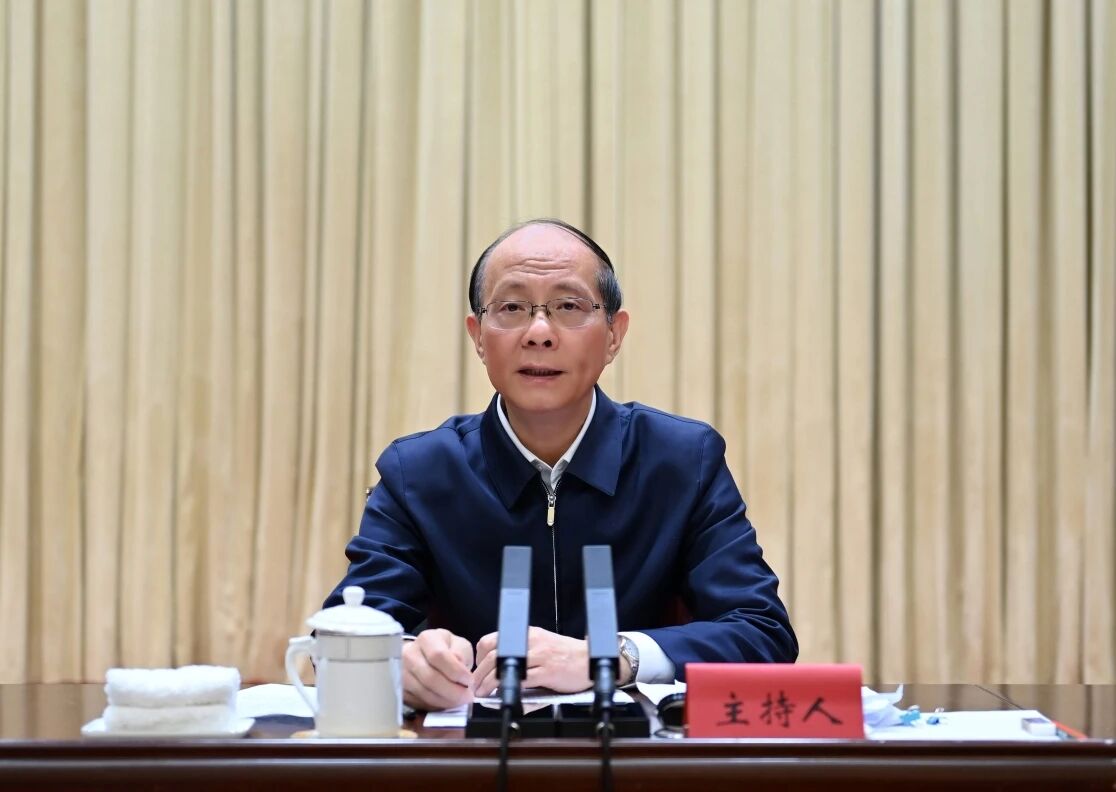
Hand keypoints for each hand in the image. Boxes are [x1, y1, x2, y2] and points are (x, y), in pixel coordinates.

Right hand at [402, 629, 473, 710]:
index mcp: (427, 639)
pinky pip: (417, 702)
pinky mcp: (400, 688)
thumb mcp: (458, 645)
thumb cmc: (446, 649)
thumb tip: (458, 666)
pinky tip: (445, 703)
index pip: (438, 655)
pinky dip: (434, 706)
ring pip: (423, 692)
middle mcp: (409, 653)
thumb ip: (461, 653)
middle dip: (452, 691)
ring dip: (444, 701)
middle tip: (467, 697)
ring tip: (459, 702)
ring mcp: (400, 672)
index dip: (456, 671)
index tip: (469, 681)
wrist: (424, 655)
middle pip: (429, 677)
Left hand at [471, 626, 591, 696]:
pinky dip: (508, 688)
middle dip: (479, 673)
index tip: (477, 670)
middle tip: (475, 686)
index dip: (480, 656)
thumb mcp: (541, 647)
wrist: (590, 659)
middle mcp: (530, 641)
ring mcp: (539, 655)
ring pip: (503, 666)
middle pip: (493, 654)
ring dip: (488, 682)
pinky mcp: (547, 671)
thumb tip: (499, 672)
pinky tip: (503, 695)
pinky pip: (521, 680)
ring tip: (482, 693)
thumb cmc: (567, 656)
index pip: (492, 640)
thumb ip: (522, 655)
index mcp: (527, 634)